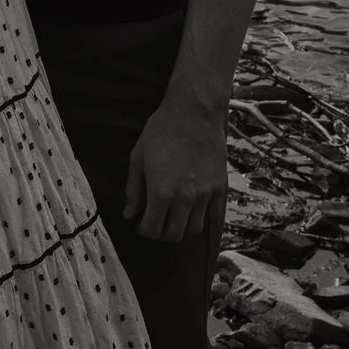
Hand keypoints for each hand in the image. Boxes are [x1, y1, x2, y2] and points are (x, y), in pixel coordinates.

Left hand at [123, 94, 228, 242]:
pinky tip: (191, 204)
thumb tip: (129, 214)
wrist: (194, 113)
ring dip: (181, 225)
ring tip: (174, 211)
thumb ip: (133, 190)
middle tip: (156, 219)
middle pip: (173, 235)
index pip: (152, 229)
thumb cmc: (161, 131)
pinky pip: (211, 216)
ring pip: (193, 229)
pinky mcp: (219, 189)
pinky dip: (200, 216)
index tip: (141, 222)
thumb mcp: (138, 157)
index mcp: (161, 192)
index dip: (143, 229)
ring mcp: (204, 196)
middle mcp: (184, 199)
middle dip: (161, 231)